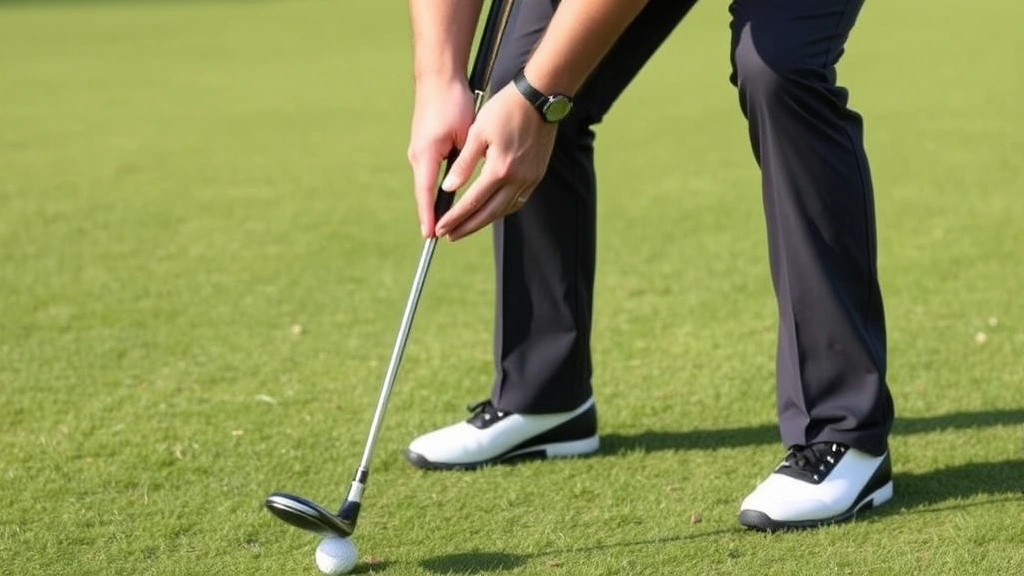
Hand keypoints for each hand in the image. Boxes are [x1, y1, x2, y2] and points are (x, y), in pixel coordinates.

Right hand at [407, 77, 476, 237]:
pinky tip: (443, 199)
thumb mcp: (463, 134)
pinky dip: (435, 189)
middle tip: (439, 237)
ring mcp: (418, 151)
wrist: (438, 78)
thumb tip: (457, 186)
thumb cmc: (453, 102)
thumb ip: (461, 161)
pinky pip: (428, 174)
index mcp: (426, 155)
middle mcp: (418, 156)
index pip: (426, 194)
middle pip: (424, 193)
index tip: (431, 235)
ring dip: (433, 203)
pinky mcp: (423, 146)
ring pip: (426, 184)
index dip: (429, 215)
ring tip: (441, 225)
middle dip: (431, 215)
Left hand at [434, 83, 557, 240]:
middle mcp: (517, 179)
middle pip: (489, 213)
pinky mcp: (536, 175)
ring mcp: (530, 179)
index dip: (454, 218)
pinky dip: (502, 209)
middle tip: (450, 236)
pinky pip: (518, 201)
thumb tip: (448, 188)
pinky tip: (491, 210)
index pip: (472, 202)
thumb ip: (463, 164)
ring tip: (467, 226)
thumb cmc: (505, 108)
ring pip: (504, 210)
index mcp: (499, 169)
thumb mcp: (477, 132)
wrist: (540, 97)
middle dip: (467, 227)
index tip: (440, 229)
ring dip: (485, 221)